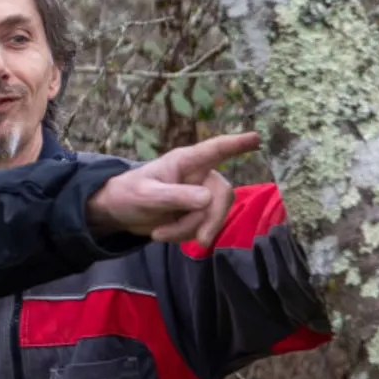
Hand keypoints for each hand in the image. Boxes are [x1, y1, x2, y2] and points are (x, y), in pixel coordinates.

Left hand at [86, 132, 257, 247]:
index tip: (258, 137)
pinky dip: (184, 236)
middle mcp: (199, 176)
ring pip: (212, 216)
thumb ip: (174, 195)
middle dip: (211, 219)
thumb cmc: (129, 193)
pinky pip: (202, 228)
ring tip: (159, 233)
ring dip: (188, 231)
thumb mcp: (145, 195)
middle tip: (201, 241)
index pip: (216, 149)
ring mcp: (200, 196)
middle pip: (222, 195)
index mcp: (186, 161)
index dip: (238, 144)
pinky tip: (164, 233)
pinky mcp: (197, 214)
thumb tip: (208, 198)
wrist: (120, 213)